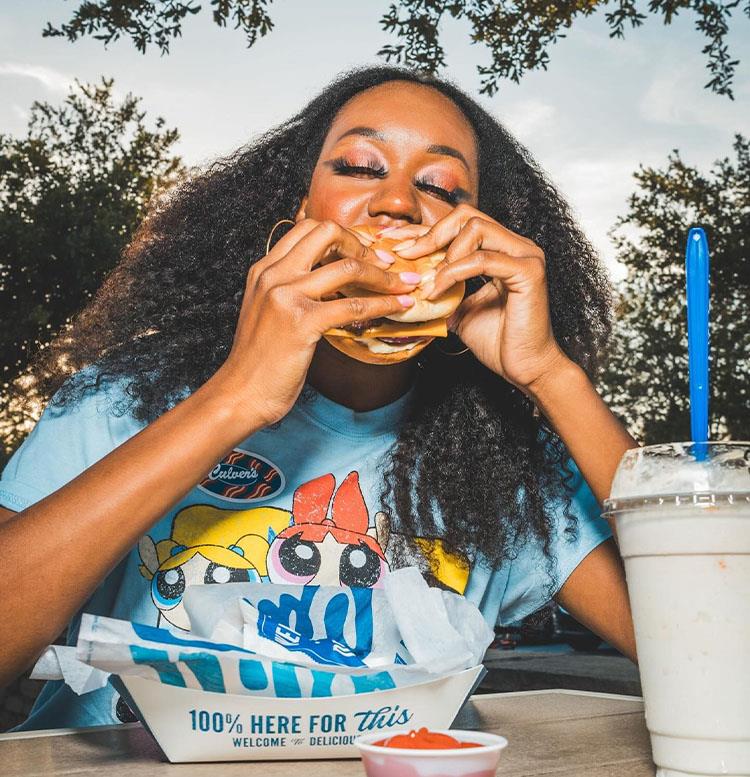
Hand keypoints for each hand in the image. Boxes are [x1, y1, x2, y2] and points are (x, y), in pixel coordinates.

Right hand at [211, 219, 420, 427]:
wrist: (240, 393)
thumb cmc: (259, 361)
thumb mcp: (268, 312)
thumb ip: (291, 291)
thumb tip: (329, 284)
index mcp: (264, 269)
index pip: (308, 229)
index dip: (344, 235)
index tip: (366, 253)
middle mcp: (273, 274)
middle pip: (327, 232)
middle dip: (363, 244)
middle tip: (385, 263)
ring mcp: (286, 295)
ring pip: (347, 267)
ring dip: (383, 275)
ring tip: (405, 284)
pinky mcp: (302, 321)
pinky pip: (353, 305)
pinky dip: (383, 304)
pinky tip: (400, 307)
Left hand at [385, 206, 568, 392]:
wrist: (525, 368)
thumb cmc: (499, 342)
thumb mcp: (460, 311)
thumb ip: (443, 292)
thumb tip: (411, 285)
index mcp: (501, 250)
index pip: (459, 225)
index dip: (424, 231)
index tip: (395, 244)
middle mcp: (516, 246)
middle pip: (467, 216)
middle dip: (431, 234)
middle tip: (406, 256)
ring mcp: (525, 255)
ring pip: (476, 229)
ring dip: (444, 254)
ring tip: (428, 280)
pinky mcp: (528, 272)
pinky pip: (482, 260)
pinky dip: (454, 273)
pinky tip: (438, 290)